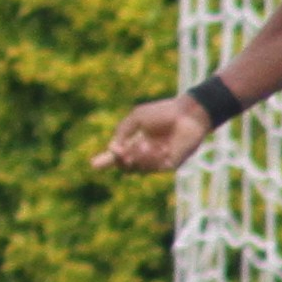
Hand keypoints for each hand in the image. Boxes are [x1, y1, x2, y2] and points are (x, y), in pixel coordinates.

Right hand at [92, 95, 215, 173]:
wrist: (187, 114)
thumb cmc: (163, 112)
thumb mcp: (136, 118)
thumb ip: (122, 131)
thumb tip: (113, 150)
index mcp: (135, 141)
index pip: (118, 155)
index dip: (105, 160)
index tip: (93, 165)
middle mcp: (144, 153)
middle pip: (125, 167)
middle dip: (120, 161)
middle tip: (121, 152)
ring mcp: (157, 161)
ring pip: (138, 169)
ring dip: (138, 157)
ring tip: (146, 144)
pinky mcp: (169, 165)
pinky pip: (154, 169)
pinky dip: (153, 158)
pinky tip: (161, 148)